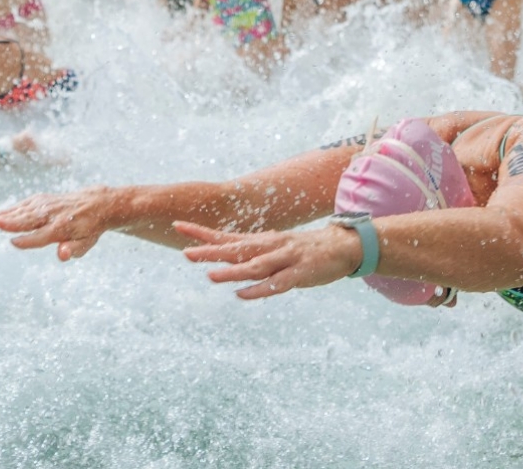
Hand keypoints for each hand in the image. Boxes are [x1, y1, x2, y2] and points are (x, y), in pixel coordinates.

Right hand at [0, 187, 126, 259]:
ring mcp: (49, 204)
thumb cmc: (89, 228)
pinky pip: (28, 203)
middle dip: (13, 222)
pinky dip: (14, 207)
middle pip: (31, 219)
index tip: (14, 242)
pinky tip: (2, 213)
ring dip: (9, 213)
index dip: (28, 240)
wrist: (97, 203)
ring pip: (27, 209)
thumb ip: (73, 250)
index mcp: (64, 228)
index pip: (43, 236)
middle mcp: (54, 215)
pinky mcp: (45, 198)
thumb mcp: (86, 243)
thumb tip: (61, 255)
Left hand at [177, 221, 362, 299]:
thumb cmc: (305, 249)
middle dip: (211, 251)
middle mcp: (270, 246)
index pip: (227, 236)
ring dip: (233, 271)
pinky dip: (259, 290)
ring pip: (255, 266)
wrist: (343, 246)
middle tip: (185, 253)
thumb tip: (230, 253)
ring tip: (211, 276)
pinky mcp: (300, 273)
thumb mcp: (276, 246)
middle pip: (236, 249)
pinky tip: (242, 294)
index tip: (179, 227)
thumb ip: (254, 251)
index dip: (203, 233)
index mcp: (262, 241)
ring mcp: (285, 259)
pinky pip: (277, 284)